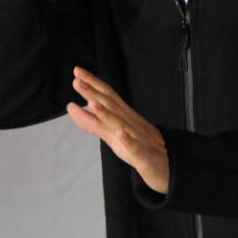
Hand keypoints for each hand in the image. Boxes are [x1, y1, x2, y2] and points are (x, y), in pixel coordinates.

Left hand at [67, 66, 169, 194]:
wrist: (166, 166)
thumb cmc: (137, 146)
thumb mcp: (111, 134)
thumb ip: (91, 122)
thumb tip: (71, 107)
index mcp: (124, 117)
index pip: (108, 96)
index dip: (93, 83)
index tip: (78, 71)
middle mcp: (131, 124)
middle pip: (112, 106)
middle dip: (95, 93)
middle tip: (78, 81)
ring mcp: (138, 139)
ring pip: (121, 125)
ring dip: (107, 113)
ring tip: (93, 102)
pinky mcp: (144, 157)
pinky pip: (136, 149)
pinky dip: (129, 141)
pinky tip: (121, 134)